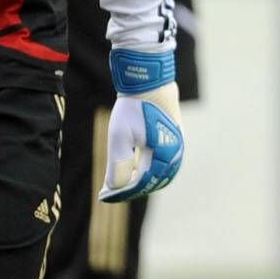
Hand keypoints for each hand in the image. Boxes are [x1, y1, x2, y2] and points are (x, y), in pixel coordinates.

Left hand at [100, 46, 185, 201]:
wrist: (150, 82)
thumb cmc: (133, 108)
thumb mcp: (119, 136)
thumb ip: (118, 164)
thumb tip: (115, 188)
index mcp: (163, 156)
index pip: (140, 183)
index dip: (120, 193)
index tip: (102, 196)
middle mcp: (174, 155)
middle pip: (152, 183)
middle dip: (131, 189)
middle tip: (110, 192)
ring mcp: (177, 148)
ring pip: (159, 175)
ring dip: (141, 182)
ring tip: (122, 183)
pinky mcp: (175, 140)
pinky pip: (163, 165)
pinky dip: (148, 171)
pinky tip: (133, 168)